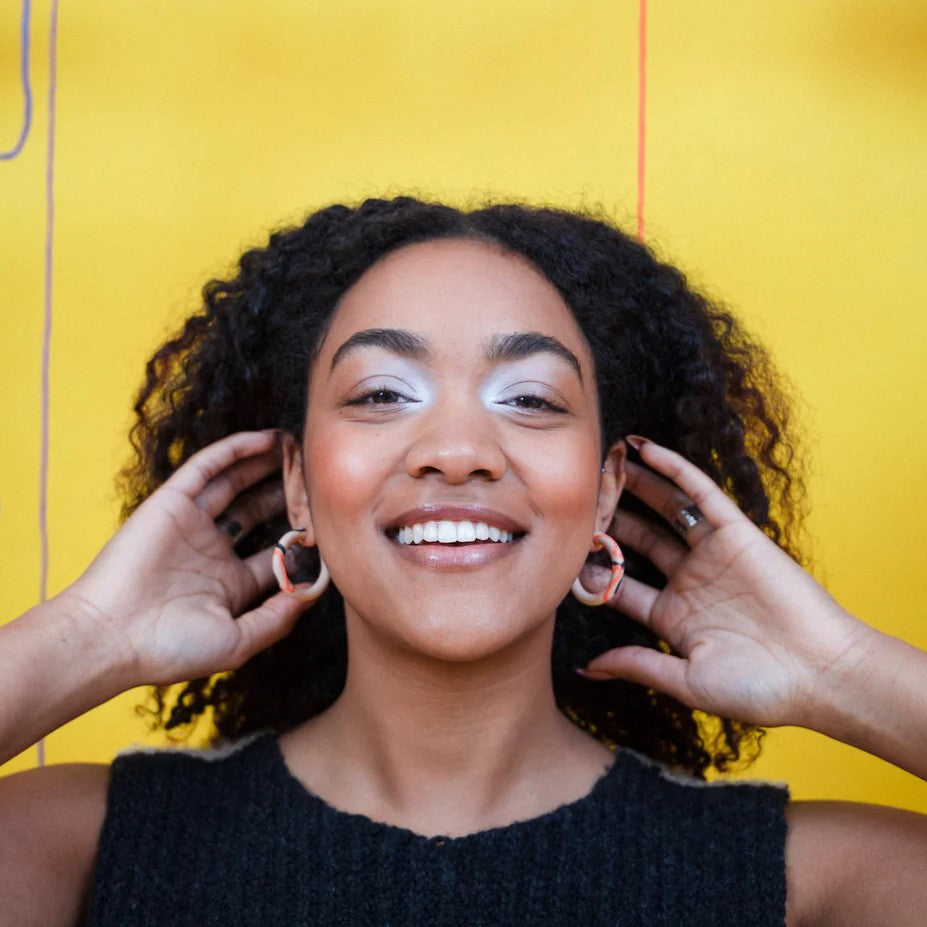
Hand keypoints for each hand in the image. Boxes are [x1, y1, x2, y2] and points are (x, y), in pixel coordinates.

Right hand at [64, 430, 307, 686]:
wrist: (109, 638)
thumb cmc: (169, 650)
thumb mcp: (237, 642)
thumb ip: (278, 618)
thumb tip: (314, 592)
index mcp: (230, 584)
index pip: (277, 553)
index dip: (305, 538)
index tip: (335, 524)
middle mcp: (213, 551)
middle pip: (260, 511)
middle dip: (290, 495)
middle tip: (321, 476)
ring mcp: (192, 525)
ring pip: (238, 484)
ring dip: (267, 464)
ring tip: (300, 447)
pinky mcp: (172, 503)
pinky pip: (209, 468)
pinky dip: (237, 450)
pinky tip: (268, 439)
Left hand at [581, 437, 869, 729]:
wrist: (822, 675)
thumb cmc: (760, 689)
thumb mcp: (686, 682)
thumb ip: (636, 665)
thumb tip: (587, 668)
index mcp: (672, 617)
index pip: (620, 585)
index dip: (591, 570)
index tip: (559, 552)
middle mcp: (688, 581)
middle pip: (637, 541)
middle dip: (607, 520)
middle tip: (575, 498)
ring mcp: (712, 555)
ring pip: (663, 510)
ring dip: (635, 486)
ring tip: (602, 463)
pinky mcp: (737, 533)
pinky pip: (700, 494)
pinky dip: (673, 469)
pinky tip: (644, 450)